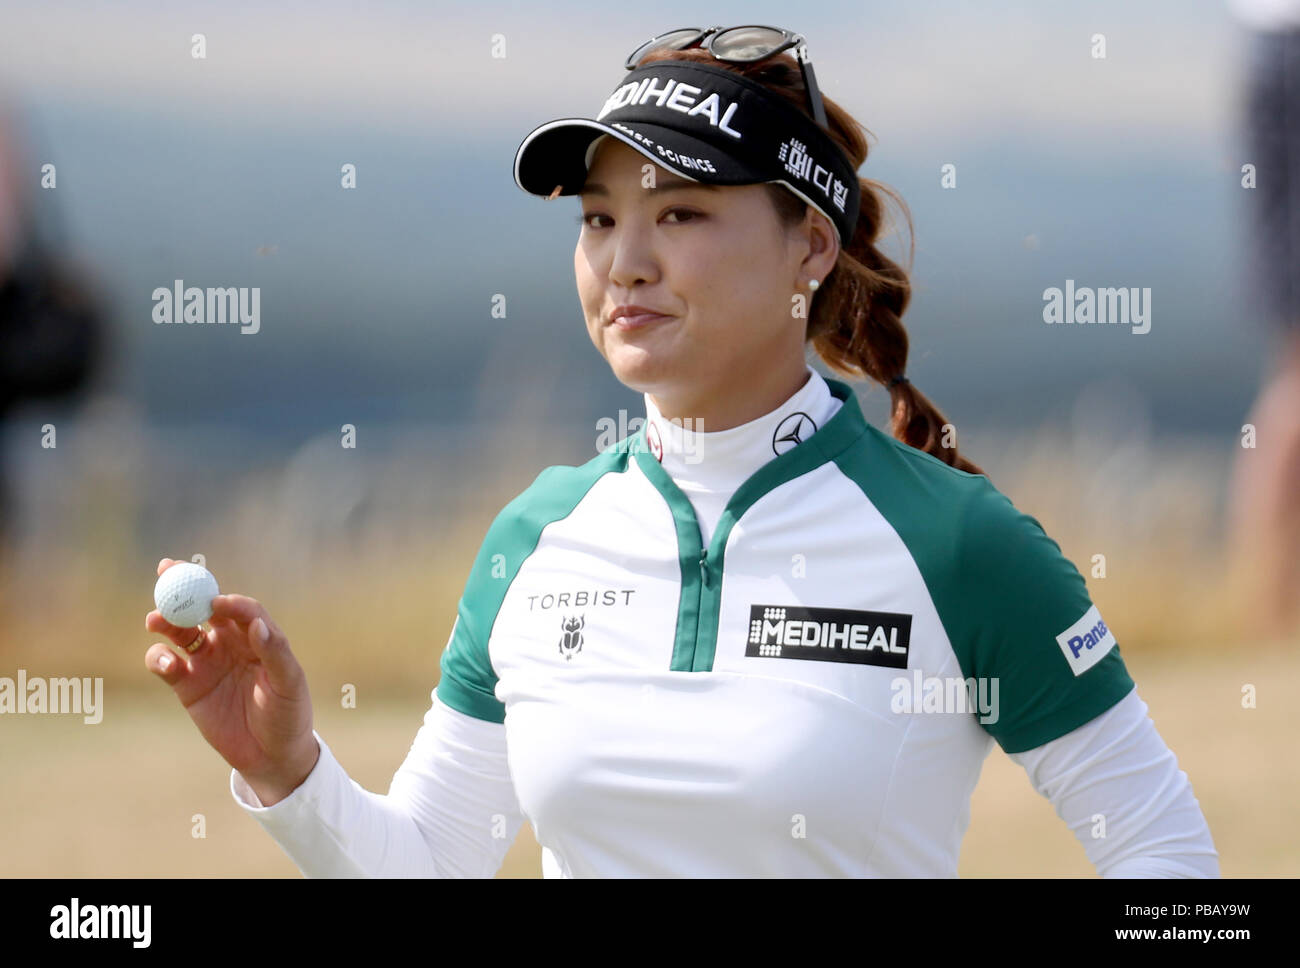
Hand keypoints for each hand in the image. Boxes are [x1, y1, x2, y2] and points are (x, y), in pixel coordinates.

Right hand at [144, 559, 318, 803]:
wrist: (271, 755)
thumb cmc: (289, 714)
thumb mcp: (289, 684)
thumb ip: (275, 653)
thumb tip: (258, 625)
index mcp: (257, 636)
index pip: (240, 609)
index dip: (228, 602)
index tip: (217, 602)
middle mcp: (229, 642)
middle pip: (202, 607)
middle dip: (184, 587)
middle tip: (166, 570)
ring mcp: (206, 661)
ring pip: (180, 631)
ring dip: (166, 621)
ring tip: (156, 620)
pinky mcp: (186, 685)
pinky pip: (167, 665)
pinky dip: (160, 659)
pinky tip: (165, 662)